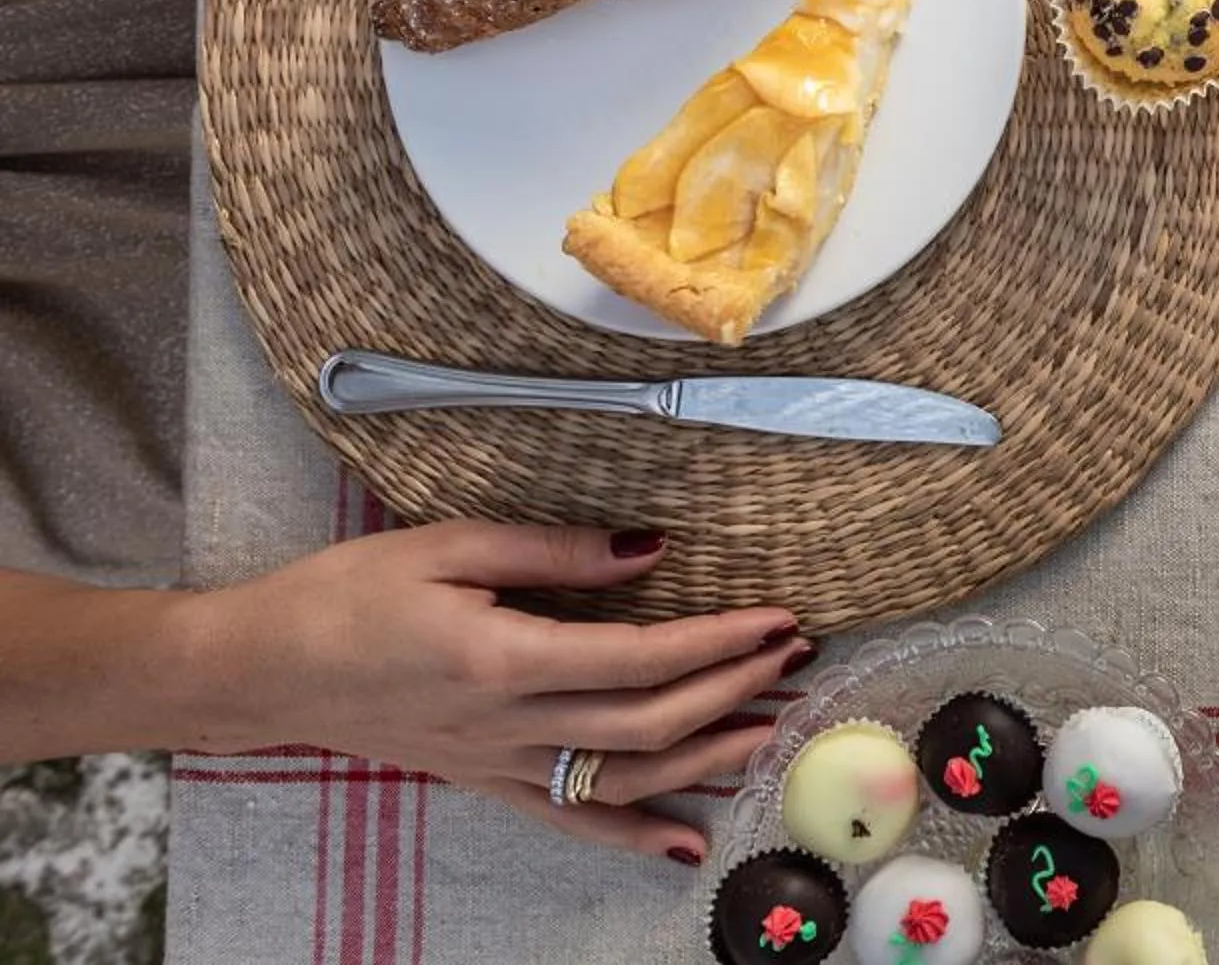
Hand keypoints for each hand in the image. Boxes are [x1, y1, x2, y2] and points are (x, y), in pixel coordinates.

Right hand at [183, 521, 810, 862]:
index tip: (776, 618)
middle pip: (647, 723)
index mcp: (502, 659)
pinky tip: (685, 840)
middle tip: (793, 658)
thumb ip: (554, 549)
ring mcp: (496, 765)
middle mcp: (507, 725)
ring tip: (771, 728)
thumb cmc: (345, 595)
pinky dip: (631, 833)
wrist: (259, 670)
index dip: (718, 642)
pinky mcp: (483, 782)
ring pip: (622, 779)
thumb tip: (650, 549)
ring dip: (705, 758)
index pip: (640, 659)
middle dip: (732, 691)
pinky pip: (569, 818)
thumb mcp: (447, 545)